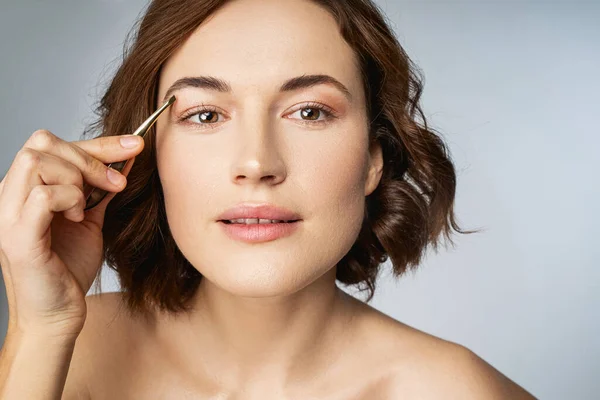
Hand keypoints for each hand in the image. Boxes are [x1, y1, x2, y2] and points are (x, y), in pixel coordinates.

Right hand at [0, 129, 143, 337]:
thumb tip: (127, 157)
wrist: (58, 313)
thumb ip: (101, 187)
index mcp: (24, 188)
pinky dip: (69, 200)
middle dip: (89, 156)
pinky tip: (78, 219)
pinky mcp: (18, 237)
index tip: (136, 145)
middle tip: (116, 184)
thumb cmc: (70, 267)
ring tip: (88, 208)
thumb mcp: (91, 217)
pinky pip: (41, 196)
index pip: (53, 144)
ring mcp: (8, 216)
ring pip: (36, 162)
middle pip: (41, 143)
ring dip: (76, 178)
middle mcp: (8, 196)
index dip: (99, 141)